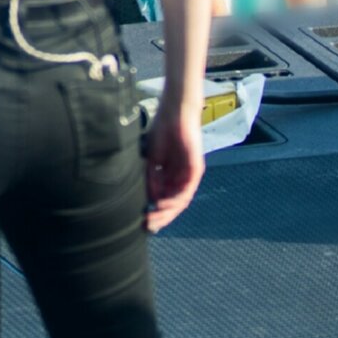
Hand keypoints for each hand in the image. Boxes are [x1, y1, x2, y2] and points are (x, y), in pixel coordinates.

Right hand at [145, 106, 204, 232]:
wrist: (174, 113)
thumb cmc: (162, 131)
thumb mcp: (152, 159)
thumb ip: (152, 179)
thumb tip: (150, 199)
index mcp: (170, 175)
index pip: (164, 199)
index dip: (154, 211)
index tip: (141, 220)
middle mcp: (181, 177)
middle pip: (173, 204)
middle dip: (160, 216)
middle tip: (147, 224)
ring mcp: (189, 174)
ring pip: (180, 200)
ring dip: (166, 211)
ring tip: (152, 215)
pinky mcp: (196, 169)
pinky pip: (187, 190)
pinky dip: (174, 199)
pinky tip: (162, 203)